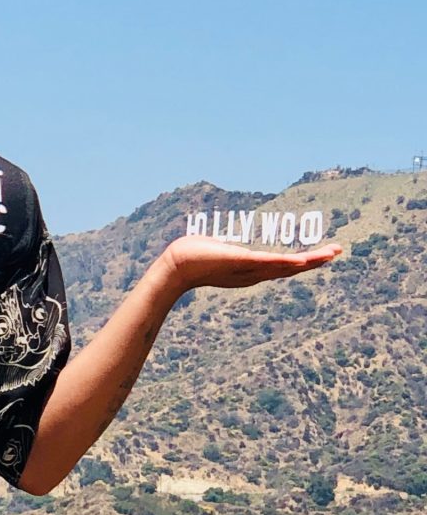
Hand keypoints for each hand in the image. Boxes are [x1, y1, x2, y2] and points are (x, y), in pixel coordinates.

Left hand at [160, 235, 341, 293]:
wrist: (176, 266)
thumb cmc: (191, 256)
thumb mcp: (217, 249)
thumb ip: (226, 247)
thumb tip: (222, 240)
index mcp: (250, 270)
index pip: (283, 266)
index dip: (304, 262)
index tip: (322, 255)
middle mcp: (253, 273)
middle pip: (291, 269)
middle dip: (315, 261)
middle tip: (338, 251)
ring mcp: (248, 270)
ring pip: (284, 267)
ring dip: (308, 261)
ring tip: (330, 254)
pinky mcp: (240, 263)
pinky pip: (268, 263)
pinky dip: (285, 263)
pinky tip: (301, 260)